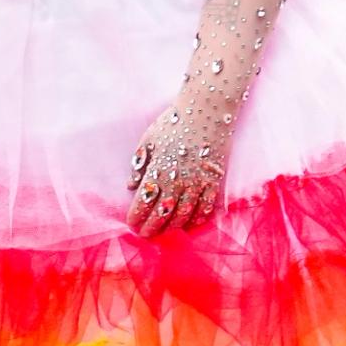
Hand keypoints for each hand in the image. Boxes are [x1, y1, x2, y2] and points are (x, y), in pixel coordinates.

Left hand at [125, 106, 228, 236]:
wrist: (207, 111)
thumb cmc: (173, 122)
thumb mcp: (148, 140)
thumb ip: (138, 165)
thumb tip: (131, 186)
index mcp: (158, 171)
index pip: (143, 203)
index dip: (136, 217)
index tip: (131, 224)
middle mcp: (177, 182)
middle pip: (162, 214)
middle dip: (151, 228)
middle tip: (145, 235)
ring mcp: (198, 183)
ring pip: (183, 215)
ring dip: (172, 228)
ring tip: (164, 234)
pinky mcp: (214, 181)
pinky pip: (205, 207)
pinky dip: (197, 220)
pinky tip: (189, 225)